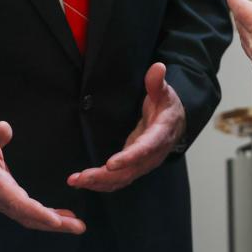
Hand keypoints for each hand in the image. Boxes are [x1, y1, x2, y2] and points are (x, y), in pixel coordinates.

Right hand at [0, 121, 85, 233]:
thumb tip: (5, 129)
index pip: (17, 202)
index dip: (37, 212)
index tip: (56, 221)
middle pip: (27, 216)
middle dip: (53, 224)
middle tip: (78, 227)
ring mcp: (3, 200)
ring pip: (28, 218)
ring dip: (52, 224)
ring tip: (75, 225)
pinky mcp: (7, 199)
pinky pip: (27, 213)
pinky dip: (44, 218)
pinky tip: (60, 218)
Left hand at [67, 62, 184, 192]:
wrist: (176, 124)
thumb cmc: (167, 106)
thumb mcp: (164, 92)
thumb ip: (157, 82)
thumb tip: (157, 67)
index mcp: (160, 135)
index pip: (144, 149)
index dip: (128, 158)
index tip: (110, 164)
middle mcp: (152, 155)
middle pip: (128, 171)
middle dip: (104, 176)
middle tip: (80, 177)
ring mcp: (143, 164)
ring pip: (121, 179)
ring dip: (98, 182)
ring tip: (75, 181)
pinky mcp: (134, 167)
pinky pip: (118, 180)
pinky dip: (101, 184)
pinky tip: (82, 182)